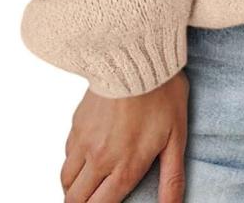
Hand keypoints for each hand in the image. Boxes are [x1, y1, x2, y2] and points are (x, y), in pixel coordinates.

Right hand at [61, 69, 188, 202]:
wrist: (137, 55)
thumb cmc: (163, 94)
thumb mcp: (176, 137)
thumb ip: (172, 178)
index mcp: (125, 167)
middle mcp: (99, 159)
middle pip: (75, 201)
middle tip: (95, 199)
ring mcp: (84, 141)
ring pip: (66, 181)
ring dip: (74, 189)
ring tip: (88, 187)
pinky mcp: (77, 123)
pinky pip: (66, 155)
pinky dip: (72, 165)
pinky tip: (86, 159)